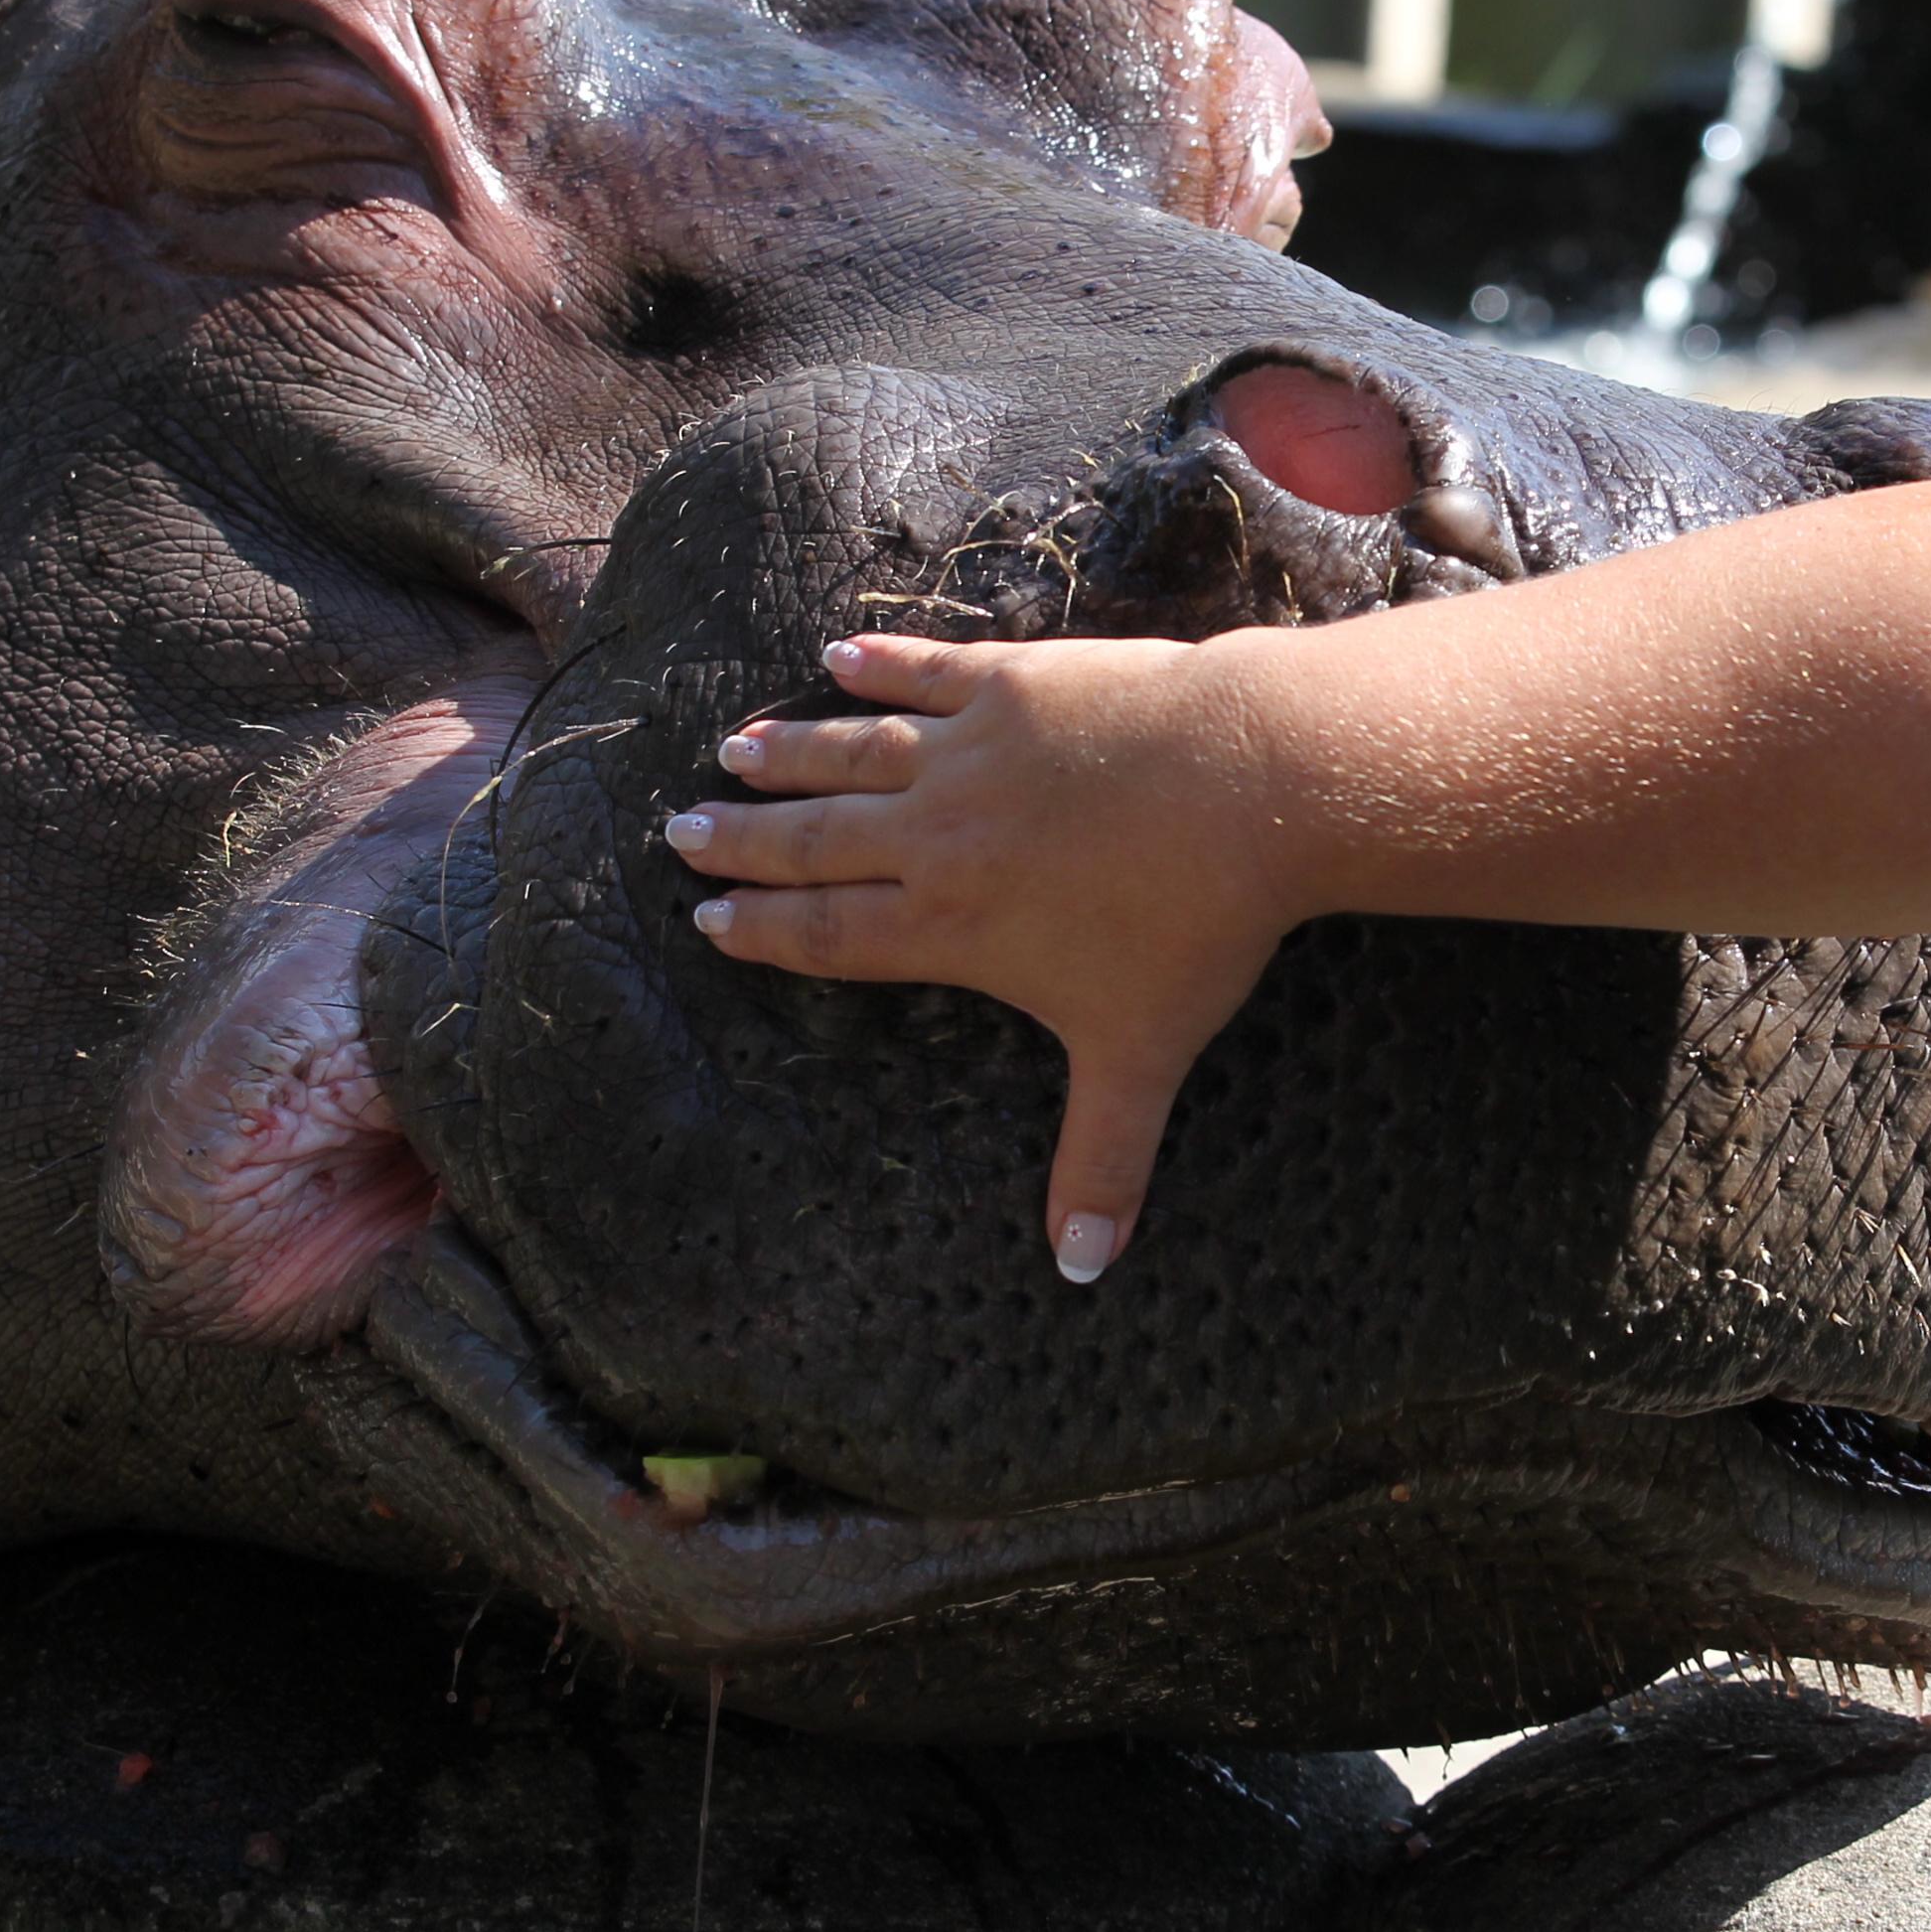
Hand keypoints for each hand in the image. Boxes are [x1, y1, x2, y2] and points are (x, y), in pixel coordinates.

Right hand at [671, 634, 1296, 1283]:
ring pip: (854, 754)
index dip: (766, 931)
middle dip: (746, 842)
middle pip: (818, 841)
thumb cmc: (1197, 927)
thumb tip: (1085, 1273)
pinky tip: (839, 658)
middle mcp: (937, 836)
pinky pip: (926, 672)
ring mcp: (971, 751)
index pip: (832, 934)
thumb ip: (1103, 1162)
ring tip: (734, 751)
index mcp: (950, 925)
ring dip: (791, 754)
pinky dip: (879, 666)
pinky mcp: (1014, 681)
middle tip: (681, 831)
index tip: (709, 919)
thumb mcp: (1143, 1057)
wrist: (1249, 786)